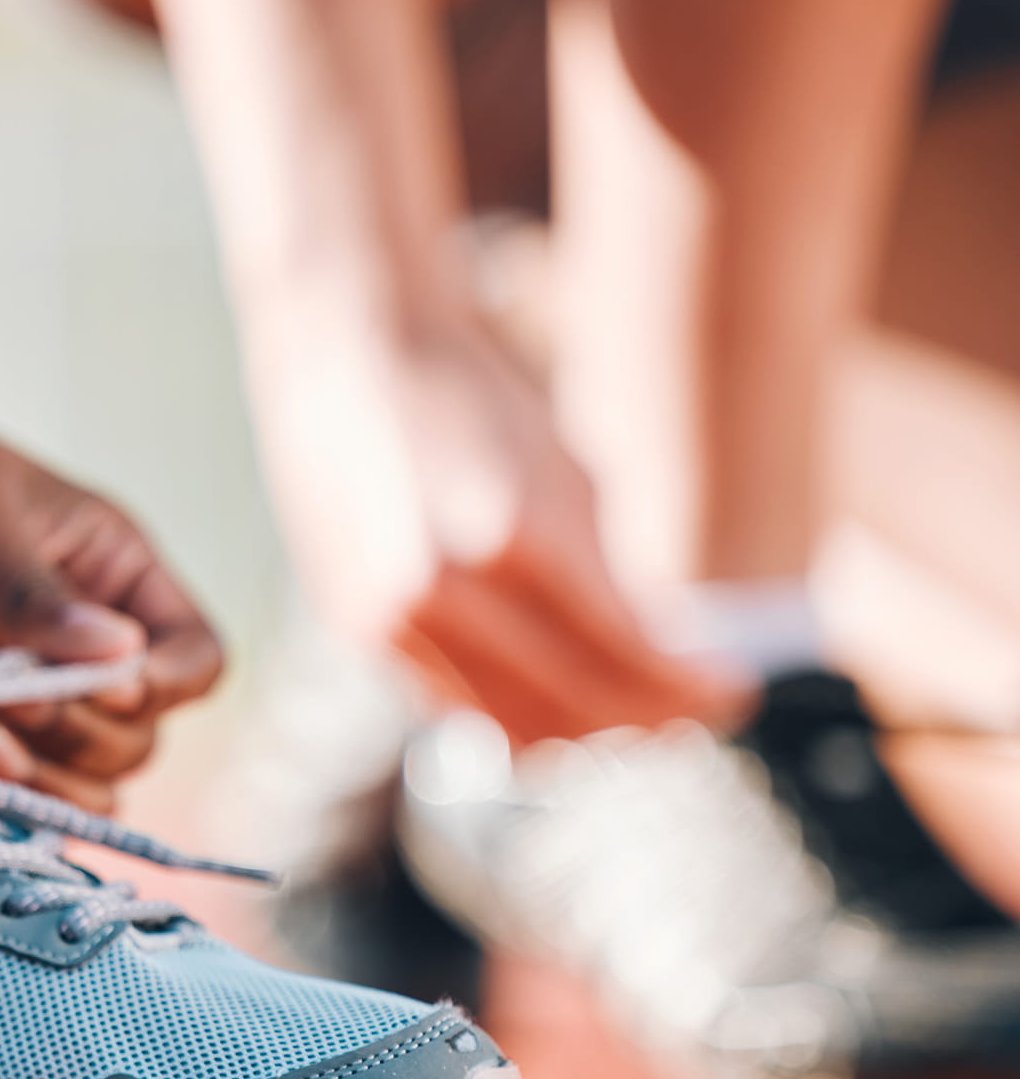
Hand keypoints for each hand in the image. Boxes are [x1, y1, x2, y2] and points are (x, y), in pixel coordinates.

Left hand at [0, 364, 222, 810]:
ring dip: (45, 780)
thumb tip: (118, 655)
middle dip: (86, 734)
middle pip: (137, 736)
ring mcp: (5, 696)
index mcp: (102, 571)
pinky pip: (4, 802)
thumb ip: (29, 582)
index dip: (162, 685)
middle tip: (12, 705)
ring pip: (82, 784)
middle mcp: (68, 644)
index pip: (191, 656)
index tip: (98, 684)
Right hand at [281, 326, 748, 744]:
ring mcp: (393, 619)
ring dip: (580, 728)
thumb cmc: (473, 396)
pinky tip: (548, 685)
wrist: (346, 351)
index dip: (689, 690)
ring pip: (511, 726)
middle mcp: (446, 591)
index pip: (624, 657)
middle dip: (646, 717)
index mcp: (515, 537)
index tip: (732, 692)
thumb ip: (607, 576)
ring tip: (626, 706)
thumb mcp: (566, 474)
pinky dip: (511, 707)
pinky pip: (455, 705)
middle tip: (690, 709)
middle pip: (573, 708)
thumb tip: (659, 660)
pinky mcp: (359, 629)